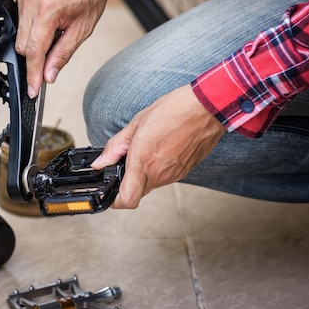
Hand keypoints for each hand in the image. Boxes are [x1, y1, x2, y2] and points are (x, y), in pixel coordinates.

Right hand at [15, 0, 114, 97]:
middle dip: (34, 61)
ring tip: (55, 39)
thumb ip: (62, 54)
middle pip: (23, 47)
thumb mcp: (82, 29)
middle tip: (50, 67)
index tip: (32, 90)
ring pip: (20, 37)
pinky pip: (22, 24)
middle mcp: (31, 3)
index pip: (34, 51)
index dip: (32, 74)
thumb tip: (49, 74)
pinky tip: (49, 29)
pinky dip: (33, 34)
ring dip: (35, 46)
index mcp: (48, 10)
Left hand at [91, 85, 225, 208]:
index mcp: (144, 162)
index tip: (109, 191)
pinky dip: (157, 168)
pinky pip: (165, 177)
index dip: (114, 201)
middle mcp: (160, 174)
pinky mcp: (184, 171)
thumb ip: (115, 147)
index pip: (127, 200)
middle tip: (124, 162)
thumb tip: (101, 162)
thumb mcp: (136, 124)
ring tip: (145, 149)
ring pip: (151, 184)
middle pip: (137, 192)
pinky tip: (160, 149)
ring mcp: (174, 174)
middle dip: (126, 182)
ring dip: (143, 173)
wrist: (207, 108)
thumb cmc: (174, 111)